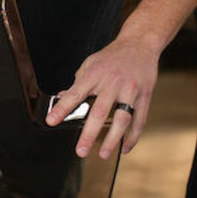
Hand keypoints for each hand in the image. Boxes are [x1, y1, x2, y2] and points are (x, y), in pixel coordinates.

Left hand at [45, 32, 158, 156]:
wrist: (140, 44)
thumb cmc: (112, 56)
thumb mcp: (89, 65)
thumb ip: (77, 84)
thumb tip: (61, 99)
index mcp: (95, 75)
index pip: (75, 94)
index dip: (62, 108)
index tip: (51, 121)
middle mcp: (113, 83)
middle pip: (99, 112)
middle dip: (89, 134)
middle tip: (80, 151)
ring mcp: (130, 90)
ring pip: (122, 119)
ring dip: (113, 139)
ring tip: (103, 153)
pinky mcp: (144, 96)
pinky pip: (139, 120)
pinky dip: (133, 136)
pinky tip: (125, 148)